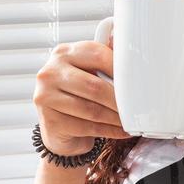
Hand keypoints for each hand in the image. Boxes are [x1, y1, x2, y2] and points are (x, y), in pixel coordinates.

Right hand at [33, 26, 129, 155]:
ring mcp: (46, 97)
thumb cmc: (77, 95)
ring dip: (116, 118)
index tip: (137, 81)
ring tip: (130, 120)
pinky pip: (87, 127)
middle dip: (120, 100)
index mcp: (63, 53)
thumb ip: (106, 63)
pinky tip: (120, 131)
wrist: (57, 125)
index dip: (121, 69)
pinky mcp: (50, 122)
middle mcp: (50, 73)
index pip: (97, 55)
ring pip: (92, 110)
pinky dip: (109, 130)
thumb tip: (134, 59)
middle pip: (95, 86)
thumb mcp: (89, 73)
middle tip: (136, 106)